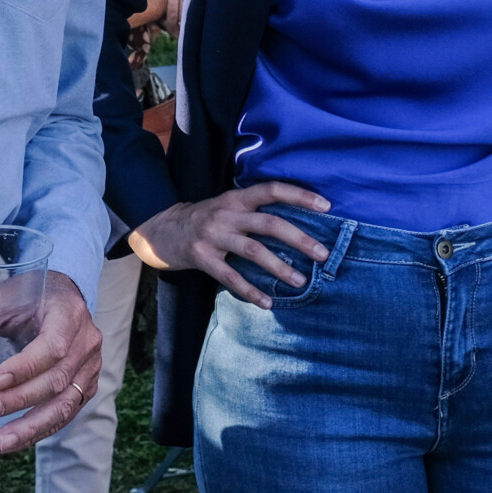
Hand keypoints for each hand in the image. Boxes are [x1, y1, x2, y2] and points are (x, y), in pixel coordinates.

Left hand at [0, 270, 99, 453]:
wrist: (62, 294)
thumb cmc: (29, 295)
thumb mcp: (0, 301)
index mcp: (69, 314)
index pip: (52, 346)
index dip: (25, 367)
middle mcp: (87, 343)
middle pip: (57, 380)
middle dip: (20, 400)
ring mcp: (90, 367)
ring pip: (66, 405)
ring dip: (32, 427)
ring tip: (0, 443)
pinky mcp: (85, 386)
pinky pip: (67, 413)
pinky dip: (42, 429)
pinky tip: (17, 440)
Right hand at [127, 182, 329, 307]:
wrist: (165, 230)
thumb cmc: (208, 218)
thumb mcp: (229, 204)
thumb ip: (256, 209)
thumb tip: (299, 220)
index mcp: (237, 198)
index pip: (272, 190)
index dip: (300, 196)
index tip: (326, 206)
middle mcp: (227, 214)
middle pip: (269, 223)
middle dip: (299, 239)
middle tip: (323, 253)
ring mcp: (214, 236)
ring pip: (253, 251)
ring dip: (280, 267)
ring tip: (301, 282)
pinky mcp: (203, 258)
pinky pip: (231, 277)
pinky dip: (251, 291)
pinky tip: (268, 302)